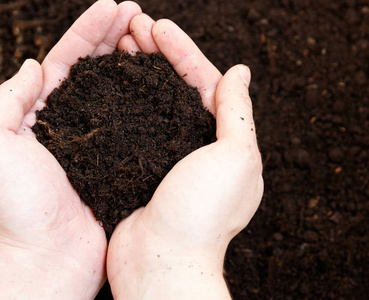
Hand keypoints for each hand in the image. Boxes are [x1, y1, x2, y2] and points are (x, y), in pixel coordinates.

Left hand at [0, 1, 141, 298]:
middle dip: (117, 38)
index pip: (68, 60)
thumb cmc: (16, 207)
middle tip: (140, 15)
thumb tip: (36, 66)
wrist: (46, 256)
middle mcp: (73, 123)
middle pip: (98, 69)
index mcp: (41, 113)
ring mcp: (100, 141)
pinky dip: (150, 102)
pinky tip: (163, 86)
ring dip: (136, 64)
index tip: (114, 7)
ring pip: (122, 92)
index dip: (89, 30)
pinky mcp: (121, 161)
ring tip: (154, 40)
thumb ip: (8, 101)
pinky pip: (138, 124)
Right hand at [107, 16, 263, 298]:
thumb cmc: (204, 214)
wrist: (163, 262)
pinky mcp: (143, 169)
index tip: (159, 26)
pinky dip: (125, 104)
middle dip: (158, 55)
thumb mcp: (235, 157)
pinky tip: (111, 86)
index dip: (183, 52)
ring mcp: (169, 158)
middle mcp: (200, 147)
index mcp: (226, 141)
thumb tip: (241, 71)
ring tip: (119, 46)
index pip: (206, 83)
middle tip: (133, 27)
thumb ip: (238, 113)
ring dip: (139, 74)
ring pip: (154, 104)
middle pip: (178, 89)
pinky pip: (135, 127)